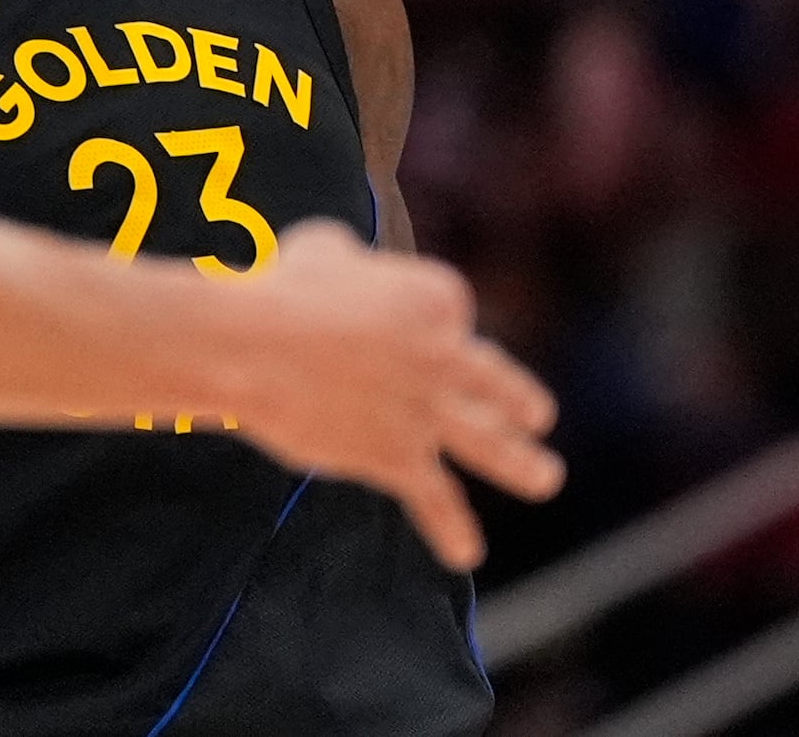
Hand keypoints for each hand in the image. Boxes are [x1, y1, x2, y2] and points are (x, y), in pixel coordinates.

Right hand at [230, 221, 562, 570]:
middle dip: (517, 399)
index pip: (453, 314)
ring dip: (520, 463)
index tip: (387, 327)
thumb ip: (354, 261)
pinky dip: (451, 527)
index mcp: (436, 297)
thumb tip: (347, 270)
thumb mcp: (326, 247)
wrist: (252, 345)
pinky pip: (434, 498)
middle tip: (539, 416)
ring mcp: (427, 412)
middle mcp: (446, 355)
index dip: (424, 324)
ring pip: (487, 442)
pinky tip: (466, 551)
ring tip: (545, 478)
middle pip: (493, 379)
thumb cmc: (279, 288)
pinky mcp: (399, 457)